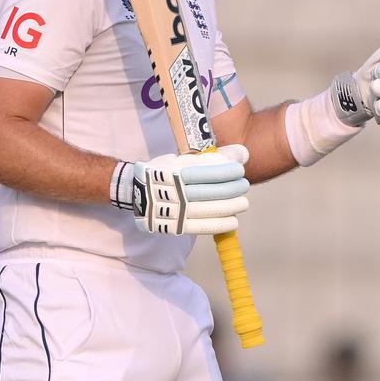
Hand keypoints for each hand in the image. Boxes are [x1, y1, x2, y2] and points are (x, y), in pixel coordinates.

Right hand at [111, 145, 249, 234]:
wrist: (135, 192)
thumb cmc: (165, 172)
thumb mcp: (183, 159)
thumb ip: (212, 158)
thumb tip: (243, 154)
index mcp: (175, 171)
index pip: (207, 171)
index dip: (227, 171)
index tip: (239, 170)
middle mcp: (175, 191)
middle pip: (210, 191)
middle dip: (232, 189)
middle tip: (244, 186)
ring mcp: (174, 210)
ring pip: (208, 210)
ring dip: (230, 207)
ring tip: (243, 203)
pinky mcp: (174, 226)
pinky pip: (201, 227)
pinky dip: (220, 224)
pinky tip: (233, 220)